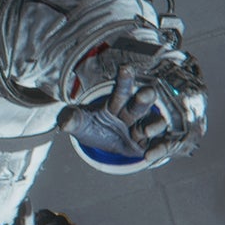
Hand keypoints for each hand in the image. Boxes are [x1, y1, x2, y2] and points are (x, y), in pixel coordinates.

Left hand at [58, 64, 179, 164]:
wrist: (104, 144)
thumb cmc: (93, 128)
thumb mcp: (80, 124)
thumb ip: (72, 120)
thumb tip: (64, 121)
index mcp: (116, 104)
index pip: (121, 90)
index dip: (124, 80)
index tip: (126, 68)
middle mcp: (132, 113)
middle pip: (140, 103)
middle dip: (144, 98)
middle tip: (147, 93)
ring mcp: (143, 128)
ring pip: (155, 123)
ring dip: (154, 125)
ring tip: (146, 131)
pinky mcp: (150, 144)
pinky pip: (160, 145)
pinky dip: (158, 150)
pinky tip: (149, 155)